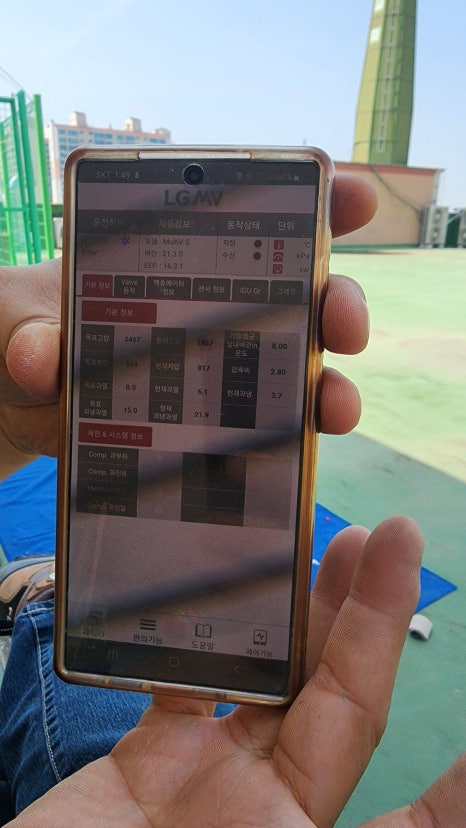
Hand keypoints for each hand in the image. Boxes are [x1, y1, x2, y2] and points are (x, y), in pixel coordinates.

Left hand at [0, 175, 375, 479]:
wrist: (8, 399)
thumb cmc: (21, 328)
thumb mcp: (15, 313)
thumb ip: (28, 324)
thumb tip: (44, 360)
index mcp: (180, 257)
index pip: (262, 218)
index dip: (321, 201)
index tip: (359, 195)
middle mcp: (215, 311)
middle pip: (301, 299)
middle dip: (339, 304)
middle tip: (342, 322)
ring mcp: (217, 374)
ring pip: (296, 375)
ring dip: (328, 388)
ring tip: (335, 407)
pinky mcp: (206, 429)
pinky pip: (260, 437)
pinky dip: (284, 446)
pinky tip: (288, 458)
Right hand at [9, 516, 431, 826]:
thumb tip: (451, 808)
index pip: (411, 826)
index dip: (456, 789)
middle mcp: (266, 812)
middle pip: (336, 704)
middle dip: (369, 624)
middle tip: (388, 543)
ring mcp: (206, 784)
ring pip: (267, 682)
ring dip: (298, 615)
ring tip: (325, 547)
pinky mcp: (146, 764)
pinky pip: (182, 689)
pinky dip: (196, 643)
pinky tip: (213, 597)